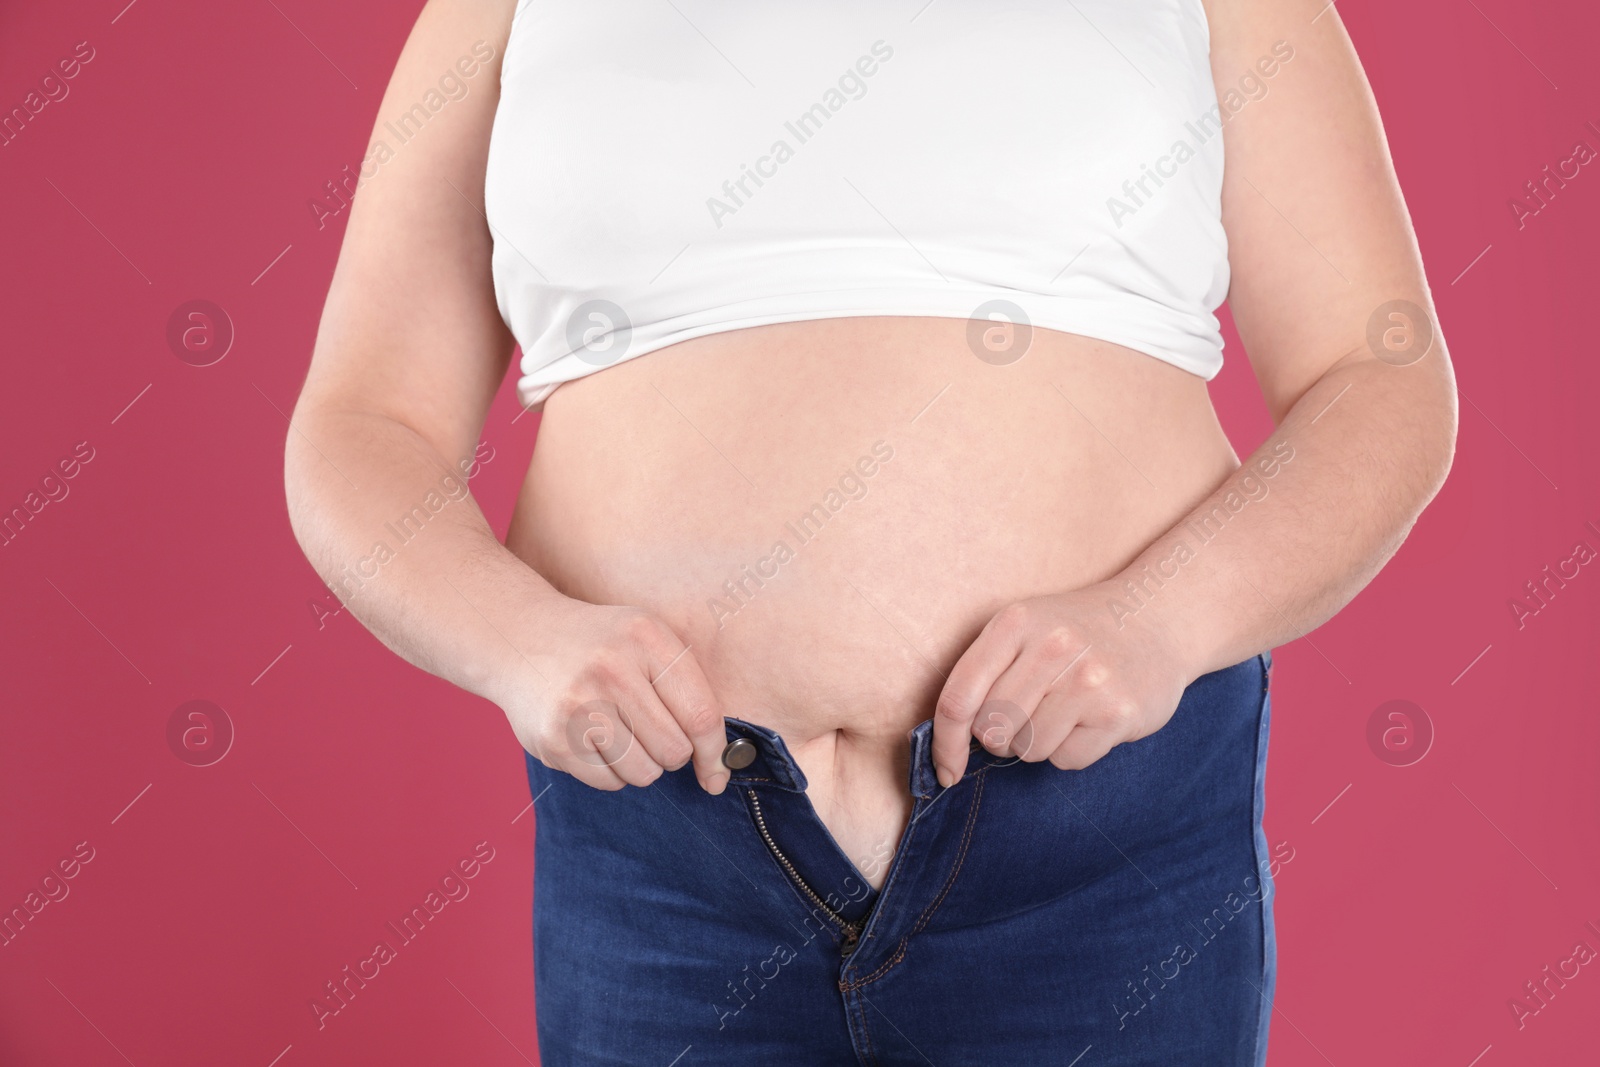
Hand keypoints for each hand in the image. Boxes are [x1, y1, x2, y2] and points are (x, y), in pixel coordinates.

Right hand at [494, 596, 730, 793]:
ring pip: (644, 773)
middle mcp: (612, 669)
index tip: (715, 775)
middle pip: (674, 751)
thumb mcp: (646, 640)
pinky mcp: (554, 739)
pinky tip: (592, 739)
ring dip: (639, 764)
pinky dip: (609, 771)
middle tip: (649, 731)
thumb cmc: (601, 646)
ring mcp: (579, 706)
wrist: (519, 637)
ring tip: (617, 731)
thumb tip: (718, 771)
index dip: (715, 754)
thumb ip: (689, 691)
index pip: (702, 715)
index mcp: (646, 638)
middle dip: (671, 753)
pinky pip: (608, 782)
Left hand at [931, 584, 1194, 787]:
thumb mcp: (1025, 630)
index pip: (958, 698)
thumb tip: (949, 746)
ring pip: (1028, 749)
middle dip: (1003, 736)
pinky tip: (1092, 718)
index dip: (945, 744)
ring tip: (1066, 708)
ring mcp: (1087, 680)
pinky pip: (1067, 759)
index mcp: (1014, 623)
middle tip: (1032, 711)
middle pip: (991, 731)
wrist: (1157, 618)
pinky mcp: (1118, 712)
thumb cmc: (1076, 633)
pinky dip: (1073, 750)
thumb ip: (985, 673)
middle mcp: (1051, 647)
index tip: (946, 771)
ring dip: (1040, 742)